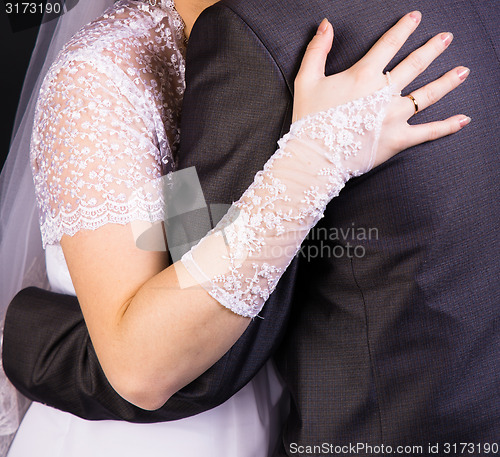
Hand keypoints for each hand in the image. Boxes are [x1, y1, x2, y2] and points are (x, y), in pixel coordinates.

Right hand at [293, 11, 469, 167]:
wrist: (315, 157)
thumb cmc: (309, 120)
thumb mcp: (306, 80)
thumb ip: (317, 50)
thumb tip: (326, 24)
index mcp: (364, 75)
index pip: (389, 45)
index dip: (404, 28)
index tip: (416, 18)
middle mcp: (385, 92)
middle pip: (415, 64)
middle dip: (433, 48)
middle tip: (446, 38)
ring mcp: (395, 116)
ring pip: (428, 95)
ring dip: (447, 81)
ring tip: (463, 71)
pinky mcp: (399, 139)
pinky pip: (429, 132)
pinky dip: (447, 126)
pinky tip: (463, 119)